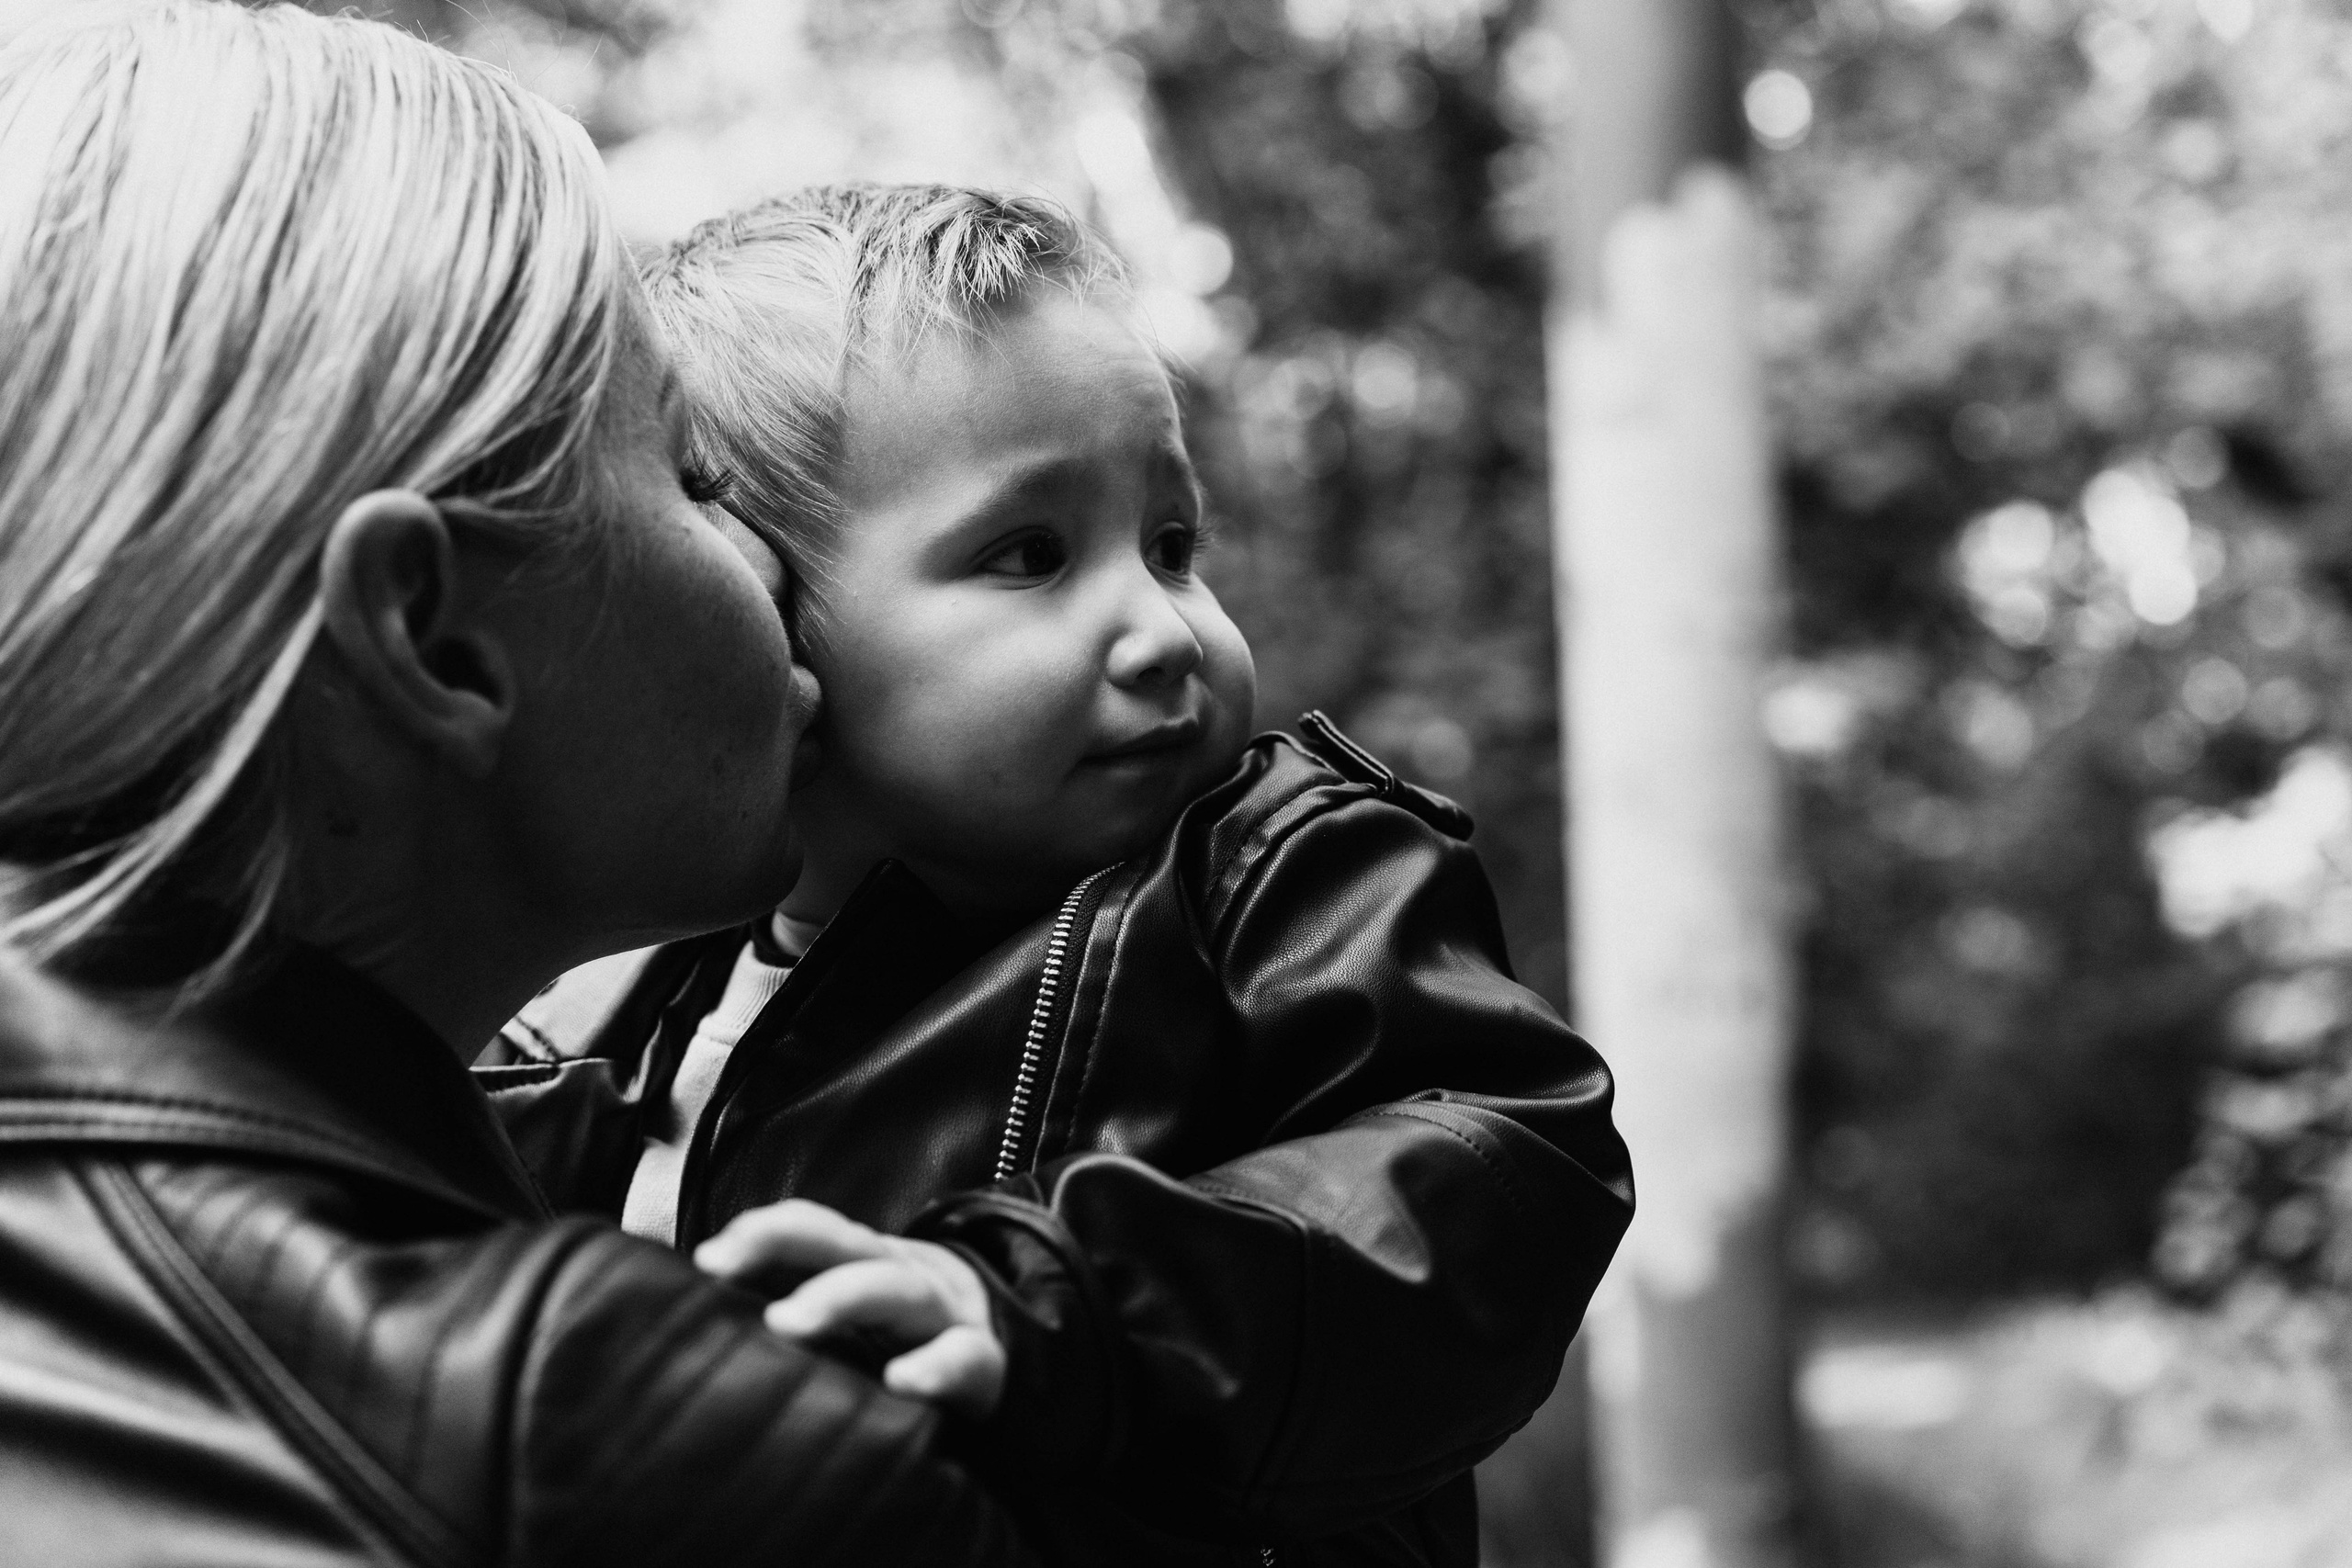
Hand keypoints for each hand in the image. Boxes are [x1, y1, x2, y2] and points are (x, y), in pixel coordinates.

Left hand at [694, 1198, 1006, 1419]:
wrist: (1007, 1352)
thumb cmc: (904, 1343)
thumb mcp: (857, 1313)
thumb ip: (791, 1304)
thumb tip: (694, 1316)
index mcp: (867, 1263)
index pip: (814, 1229)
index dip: (764, 1232)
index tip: (707, 1257)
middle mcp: (903, 1278)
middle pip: (847, 1245)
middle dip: (788, 1245)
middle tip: (724, 1271)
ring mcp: (945, 1316)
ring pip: (900, 1290)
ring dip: (843, 1295)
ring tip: (789, 1321)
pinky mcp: (983, 1365)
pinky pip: (966, 1360)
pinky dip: (936, 1367)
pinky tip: (903, 1381)